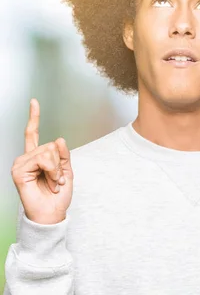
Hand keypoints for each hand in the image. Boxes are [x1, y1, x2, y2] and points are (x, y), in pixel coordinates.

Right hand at [11, 99, 73, 224]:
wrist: (52, 213)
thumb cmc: (57, 196)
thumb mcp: (66, 172)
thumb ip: (63, 155)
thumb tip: (58, 138)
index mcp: (37, 157)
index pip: (33, 133)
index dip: (33, 117)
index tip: (34, 101)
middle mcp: (26, 158)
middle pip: (50, 145)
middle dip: (59, 164)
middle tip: (56, 181)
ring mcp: (20, 164)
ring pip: (48, 152)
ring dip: (56, 170)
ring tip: (52, 183)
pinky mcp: (18, 170)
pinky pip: (43, 160)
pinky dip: (51, 172)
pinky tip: (47, 183)